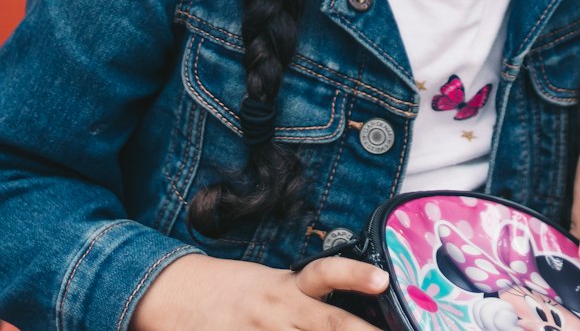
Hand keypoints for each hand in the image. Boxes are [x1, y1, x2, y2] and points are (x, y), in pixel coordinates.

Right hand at [131, 248, 388, 330]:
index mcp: (289, 286)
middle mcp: (277, 309)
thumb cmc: (236, 291)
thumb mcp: (275, 285)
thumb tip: (357, 313)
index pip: (328, 275)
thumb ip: (310, 299)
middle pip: (327, 322)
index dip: (356, 277)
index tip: (383, 280)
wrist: (176, 293)